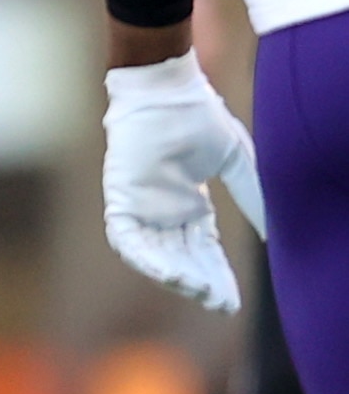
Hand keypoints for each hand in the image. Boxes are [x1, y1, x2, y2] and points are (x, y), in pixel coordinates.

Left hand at [102, 52, 264, 312]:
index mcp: (188, 205)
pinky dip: (146, 257)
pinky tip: (168, 274)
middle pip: (183, 259)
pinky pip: (128, 239)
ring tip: (201, 292)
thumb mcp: (234, 161)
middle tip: (220, 304)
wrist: (168, 90)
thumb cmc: (197, 117)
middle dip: (201, 282)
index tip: (232, 300)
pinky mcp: (120, 199)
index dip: (218, 275)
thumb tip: (273, 231)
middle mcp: (163, 212)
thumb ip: (252, 194)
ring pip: (156, 255)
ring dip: (177, 276)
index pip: (203, 251)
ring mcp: (140, 207)